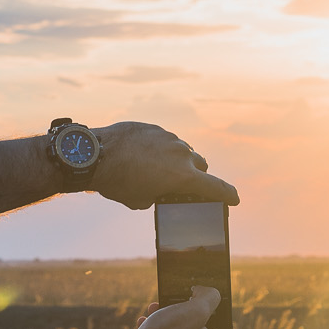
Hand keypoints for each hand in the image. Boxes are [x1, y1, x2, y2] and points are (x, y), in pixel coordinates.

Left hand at [90, 121, 238, 209]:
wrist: (94, 154)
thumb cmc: (116, 182)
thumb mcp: (139, 200)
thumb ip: (157, 195)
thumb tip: (157, 189)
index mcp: (182, 177)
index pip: (216, 187)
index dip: (228, 195)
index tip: (234, 199)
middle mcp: (181, 155)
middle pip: (201, 165)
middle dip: (197, 175)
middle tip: (186, 183)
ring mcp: (168, 138)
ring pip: (183, 151)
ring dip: (178, 160)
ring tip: (159, 169)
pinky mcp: (154, 128)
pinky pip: (165, 140)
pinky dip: (161, 149)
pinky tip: (144, 155)